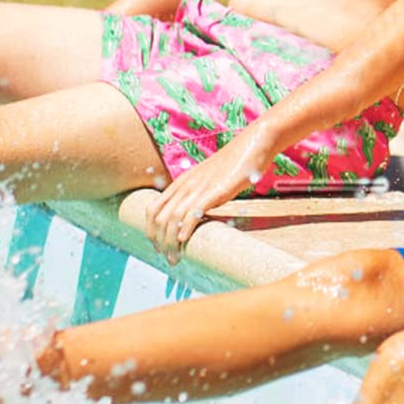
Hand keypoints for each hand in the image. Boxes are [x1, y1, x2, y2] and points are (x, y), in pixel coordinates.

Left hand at [142, 131, 272, 263]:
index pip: (152, 209)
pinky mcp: (214, 192)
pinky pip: (193, 212)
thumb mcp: (209, 180)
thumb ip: (200, 195)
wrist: (253, 145)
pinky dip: (185, 229)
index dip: (150, 231)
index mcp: (181, 183)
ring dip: (170, 241)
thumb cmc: (234, 165)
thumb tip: (195, 216)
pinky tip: (185, 241)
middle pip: (158, 217)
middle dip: (158, 241)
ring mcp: (199, 188)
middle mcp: (185, 185)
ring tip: (175, 258)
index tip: (158, 246)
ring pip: (172, 218)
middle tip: (167, 258)